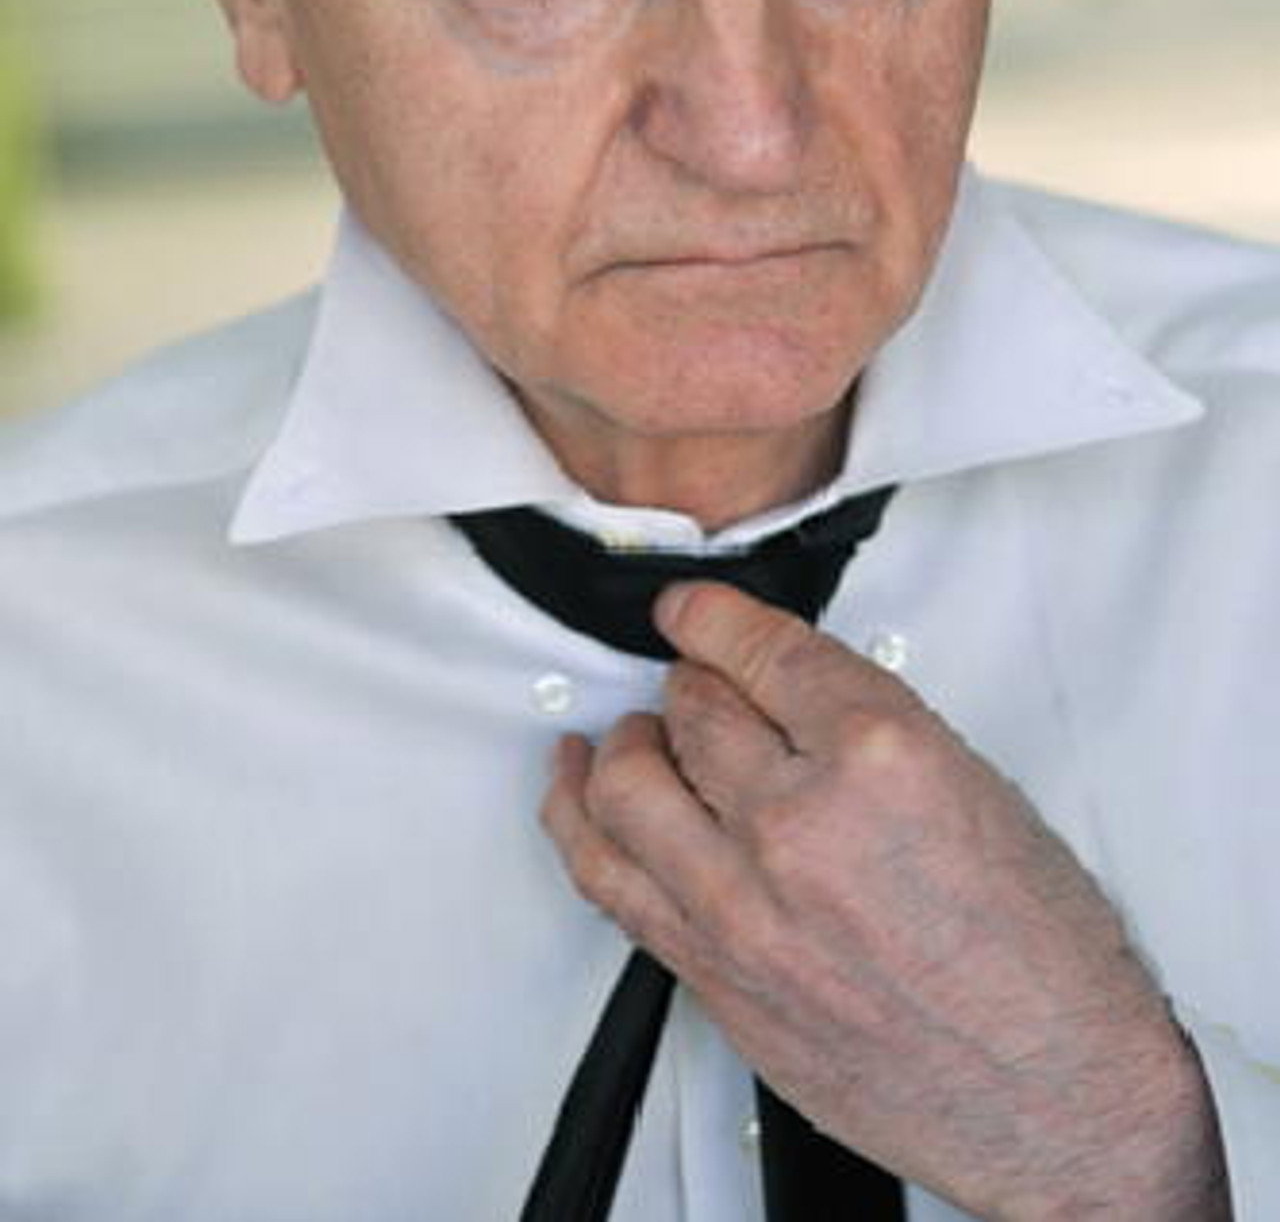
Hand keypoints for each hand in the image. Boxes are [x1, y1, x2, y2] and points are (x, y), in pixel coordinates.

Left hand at [542, 584, 1228, 1220]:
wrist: (1057, 1097)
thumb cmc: (1041, 962)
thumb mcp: (975, 789)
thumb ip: (866, 730)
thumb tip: (785, 694)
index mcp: (879, 757)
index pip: (760, 651)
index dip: (713, 618)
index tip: (691, 611)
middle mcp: (799, 825)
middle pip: (691, 711)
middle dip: (690, 686)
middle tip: (695, 684)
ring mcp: (743, 907)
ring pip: (626, 786)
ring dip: (626, 745)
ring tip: (633, 735)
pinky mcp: (713, 974)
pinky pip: (610, 878)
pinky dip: (578, 818)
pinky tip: (575, 790)